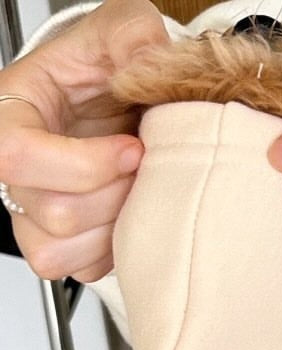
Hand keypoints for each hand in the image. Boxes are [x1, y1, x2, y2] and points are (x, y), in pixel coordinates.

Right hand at [0, 0, 167, 282]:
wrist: (125, 98)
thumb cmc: (111, 64)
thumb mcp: (125, 29)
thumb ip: (135, 37)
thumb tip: (148, 62)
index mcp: (12, 112)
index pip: (16, 156)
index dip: (84, 164)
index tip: (133, 149)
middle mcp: (16, 169)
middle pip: (52, 213)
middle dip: (116, 196)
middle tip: (146, 169)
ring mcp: (34, 212)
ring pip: (62, 250)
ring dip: (116, 227)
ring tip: (138, 192)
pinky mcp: (62, 244)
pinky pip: (82, 268)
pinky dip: (116, 251)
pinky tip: (131, 216)